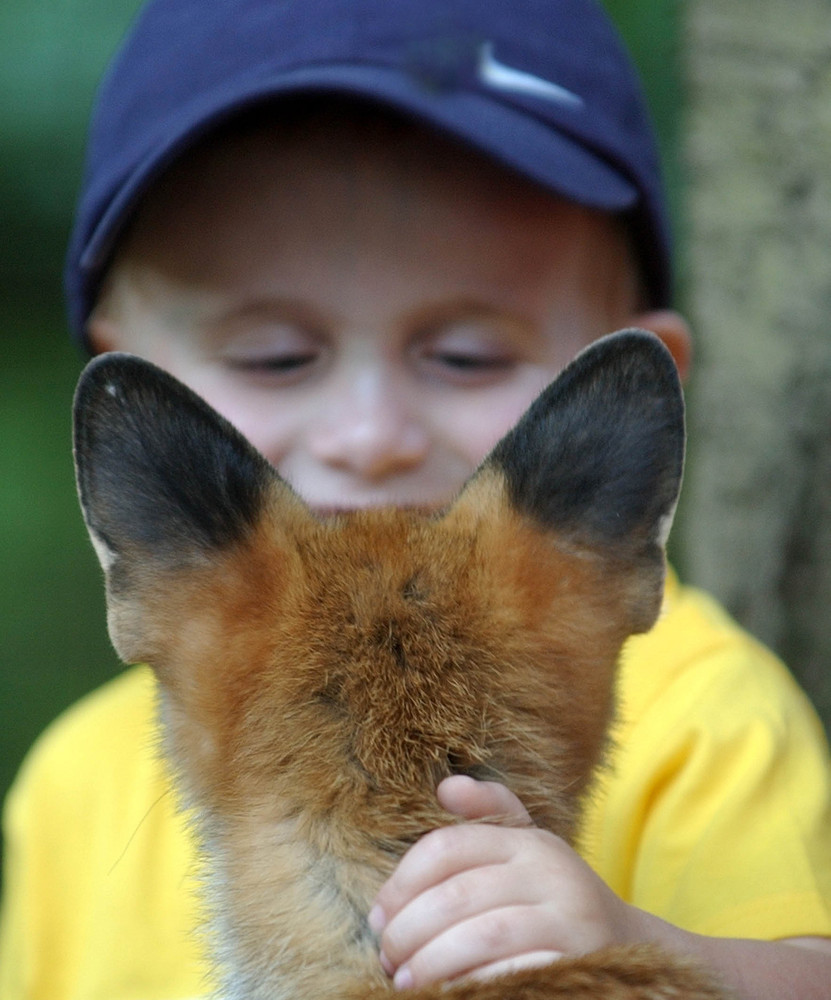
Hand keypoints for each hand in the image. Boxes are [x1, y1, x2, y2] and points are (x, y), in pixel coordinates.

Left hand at [369, 775, 638, 988]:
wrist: (631, 948)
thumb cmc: (554, 900)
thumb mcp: (527, 849)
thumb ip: (487, 816)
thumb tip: (446, 788)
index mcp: (529, 841)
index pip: (447, 846)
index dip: (402, 882)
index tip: (378, 915)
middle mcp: (551, 872)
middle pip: (456, 896)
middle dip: (409, 930)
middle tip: (386, 955)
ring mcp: (569, 919)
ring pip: (482, 936)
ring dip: (432, 962)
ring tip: (404, 979)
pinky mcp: (579, 962)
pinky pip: (514, 972)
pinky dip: (473, 982)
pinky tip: (448, 992)